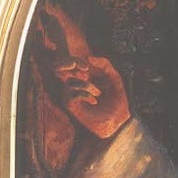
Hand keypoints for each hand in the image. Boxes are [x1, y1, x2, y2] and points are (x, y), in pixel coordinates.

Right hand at [34, 6, 131, 139]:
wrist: (119, 120)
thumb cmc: (117, 99)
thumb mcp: (115, 78)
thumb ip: (104, 64)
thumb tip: (88, 57)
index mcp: (84, 75)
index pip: (70, 62)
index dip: (74, 60)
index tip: (86, 66)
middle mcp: (75, 83)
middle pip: (58, 67)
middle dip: (65, 64)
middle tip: (82, 70)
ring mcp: (72, 95)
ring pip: (69, 82)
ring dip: (86, 85)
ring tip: (98, 93)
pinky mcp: (72, 107)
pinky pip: (70, 95)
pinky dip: (83, 94)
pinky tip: (94, 100)